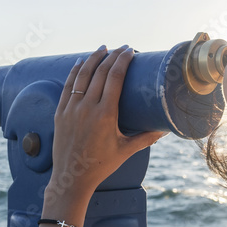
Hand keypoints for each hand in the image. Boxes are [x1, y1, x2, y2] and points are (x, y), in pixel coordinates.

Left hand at [44, 44, 167, 212]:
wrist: (72, 178)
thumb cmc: (101, 166)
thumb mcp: (126, 151)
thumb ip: (146, 138)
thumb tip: (165, 129)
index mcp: (105, 114)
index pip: (115, 77)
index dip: (123, 60)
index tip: (131, 51)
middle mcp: (87, 108)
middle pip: (100, 72)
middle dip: (112, 56)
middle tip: (122, 48)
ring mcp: (72, 109)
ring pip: (82, 75)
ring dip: (93, 59)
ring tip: (102, 49)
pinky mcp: (60, 113)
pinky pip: (67, 86)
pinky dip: (74, 71)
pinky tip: (81, 62)